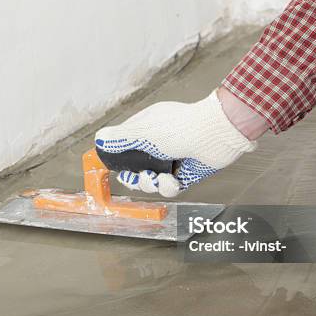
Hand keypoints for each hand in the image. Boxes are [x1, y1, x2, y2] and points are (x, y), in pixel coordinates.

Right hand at [95, 89, 256, 196]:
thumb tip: (99, 139)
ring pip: (151, 181)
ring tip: (156, 177)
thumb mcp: (142, 131)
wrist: (215, 135)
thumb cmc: (179, 127)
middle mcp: (158, 145)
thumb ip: (119, 138)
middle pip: (136, 169)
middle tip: (136, 176)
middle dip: (133, 177)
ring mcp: (172, 160)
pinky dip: (169, 187)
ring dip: (149, 183)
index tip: (114, 167)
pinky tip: (173, 179)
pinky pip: (169, 188)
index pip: (125, 146)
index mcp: (146, 130)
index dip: (118, 159)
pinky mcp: (185, 175)